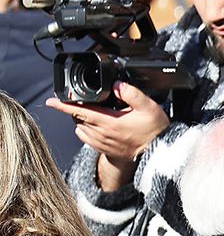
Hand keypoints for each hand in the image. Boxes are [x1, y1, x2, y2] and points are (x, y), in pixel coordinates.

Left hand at [47, 83, 169, 188]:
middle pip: (77, 118)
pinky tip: (94, 124)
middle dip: (75, 108)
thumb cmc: (154, 130)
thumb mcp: (149, 107)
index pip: (80, 111)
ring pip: (80, 127)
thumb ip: (132, 93)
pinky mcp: (103, 149)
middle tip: (81, 100)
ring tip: (91, 111)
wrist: (159, 151)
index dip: (63, 105)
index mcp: (109, 122)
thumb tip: (117, 84)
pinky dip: (84, 129)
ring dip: (80, 118)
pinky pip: (85, 137)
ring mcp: (101, 143)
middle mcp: (101, 134)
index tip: (51, 101)